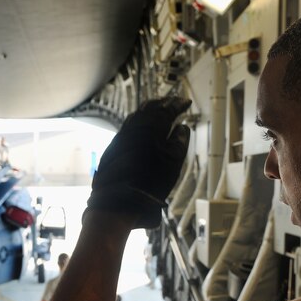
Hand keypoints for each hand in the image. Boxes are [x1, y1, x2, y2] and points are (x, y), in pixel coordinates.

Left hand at [86, 97, 191, 227]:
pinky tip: (142, 126)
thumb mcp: (173, 162)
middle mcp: (135, 126)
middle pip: (150, 108)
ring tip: (158, 110)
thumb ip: (179, 141)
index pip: (167, 109)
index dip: (178, 104)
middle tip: (172, 102)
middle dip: (162, 103)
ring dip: (149, 110)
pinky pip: (129, 125)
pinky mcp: (115, 145)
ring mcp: (122, 135)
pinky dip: (139, 120)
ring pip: (137, 115)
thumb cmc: (151, 180)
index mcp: (152, 127)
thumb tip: (181, 127)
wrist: (119, 198)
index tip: (186, 102)